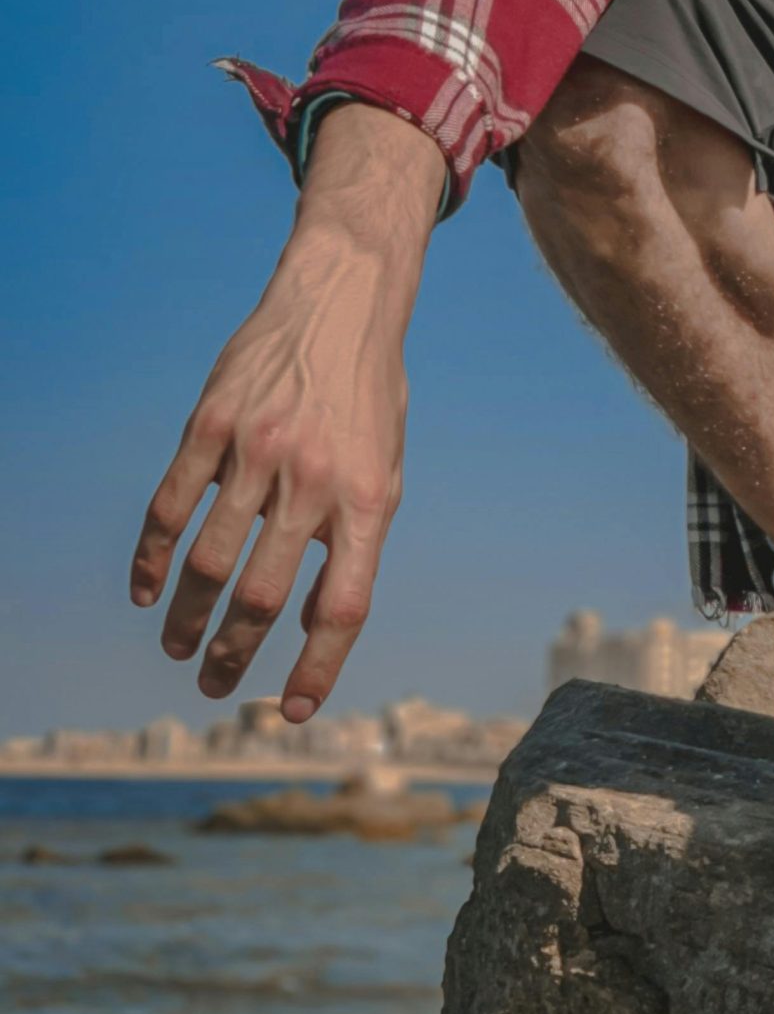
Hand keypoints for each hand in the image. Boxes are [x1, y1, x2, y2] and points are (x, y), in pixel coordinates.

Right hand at [129, 104, 442, 720]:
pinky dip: (154, 558)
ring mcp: (258, 450)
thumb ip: (352, 539)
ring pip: (209, 560)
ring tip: (180, 648)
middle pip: (262, 595)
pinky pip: (172, 505)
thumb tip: (309, 617)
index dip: (318, 667)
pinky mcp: (212, 423)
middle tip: (216, 687)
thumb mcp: (386, 468)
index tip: (295, 712)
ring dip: (189, 618)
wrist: (344, 301)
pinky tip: (148, 591)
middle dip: (235, 656)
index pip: (343, 606)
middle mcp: (314, 479)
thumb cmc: (368, 399)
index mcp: (370, 499)